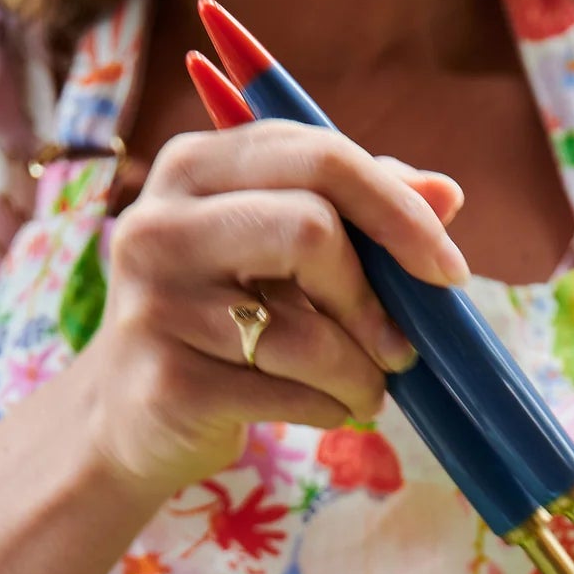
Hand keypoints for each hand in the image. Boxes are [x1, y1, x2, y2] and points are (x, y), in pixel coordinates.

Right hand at [81, 120, 466, 494]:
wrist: (125, 419)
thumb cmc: (219, 322)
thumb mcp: (274, 252)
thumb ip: (353, 211)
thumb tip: (446, 193)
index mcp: (195, 167)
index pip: (318, 155)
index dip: (398, 210)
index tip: (448, 270)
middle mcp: (161, 223)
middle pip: (311, 230)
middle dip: (375, 300)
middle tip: (399, 347)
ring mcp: (157, 304)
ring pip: (306, 331)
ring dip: (361, 373)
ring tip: (364, 390)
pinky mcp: (168, 382)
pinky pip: (288, 394)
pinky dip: (330, 408)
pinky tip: (326, 409)